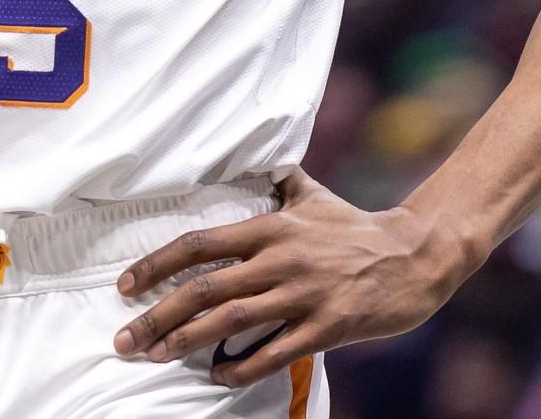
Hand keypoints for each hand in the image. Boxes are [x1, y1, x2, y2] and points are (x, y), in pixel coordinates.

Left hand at [111, 168, 478, 385]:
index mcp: (272, 225)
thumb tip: (261, 162)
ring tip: (156, 358)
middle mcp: (280, 257)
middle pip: (204, 287)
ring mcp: (303, 293)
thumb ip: (282, 183)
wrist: (415, 254)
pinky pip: (274, 351)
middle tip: (125, 339)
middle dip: (157, 316)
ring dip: (187, 342)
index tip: (125, 286)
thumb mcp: (315, 196)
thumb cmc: (358, 227)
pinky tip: (218, 377)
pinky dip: (241, 367)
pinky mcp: (327, 326)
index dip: (156, 265)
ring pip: (230, 320)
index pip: (199, 244)